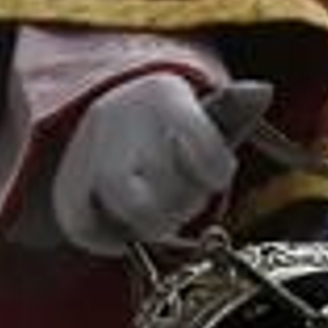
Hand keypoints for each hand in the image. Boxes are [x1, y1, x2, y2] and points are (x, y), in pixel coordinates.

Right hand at [51, 73, 270, 254]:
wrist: (114, 120)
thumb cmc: (174, 131)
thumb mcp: (210, 118)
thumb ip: (233, 114)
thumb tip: (262, 90)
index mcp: (162, 96)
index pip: (198, 144)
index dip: (214, 171)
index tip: (215, 174)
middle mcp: (119, 116)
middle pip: (165, 183)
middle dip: (184, 201)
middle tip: (184, 197)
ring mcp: (87, 152)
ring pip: (128, 205)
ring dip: (152, 221)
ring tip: (158, 213)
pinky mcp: (66, 186)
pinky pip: (87, 226)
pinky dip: (111, 238)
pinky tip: (126, 229)